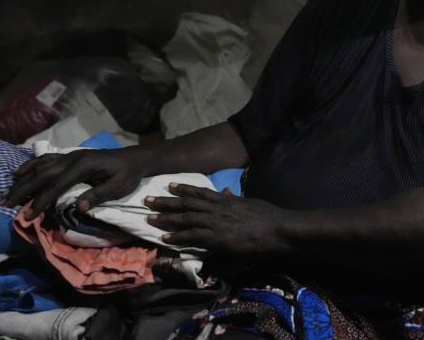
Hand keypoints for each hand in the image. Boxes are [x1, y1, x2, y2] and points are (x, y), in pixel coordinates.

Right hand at [2, 148, 145, 218]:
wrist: (134, 158)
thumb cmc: (128, 175)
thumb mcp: (118, 187)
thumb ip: (98, 195)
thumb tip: (78, 207)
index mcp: (83, 166)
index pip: (56, 185)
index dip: (41, 201)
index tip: (27, 215)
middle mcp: (72, 158)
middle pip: (42, 174)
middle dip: (22, 190)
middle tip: (4, 204)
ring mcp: (70, 156)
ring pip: (41, 167)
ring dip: (22, 179)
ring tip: (6, 192)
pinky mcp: (70, 157)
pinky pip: (46, 160)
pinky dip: (31, 165)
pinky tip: (19, 172)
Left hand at [146, 183, 288, 255]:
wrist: (276, 228)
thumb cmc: (267, 216)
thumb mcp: (249, 201)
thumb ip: (234, 197)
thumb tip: (226, 191)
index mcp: (225, 200)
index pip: (199, 192)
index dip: (183, 189)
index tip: (169, 185)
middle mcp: (217, 208)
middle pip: (187, 204)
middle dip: (166, 202)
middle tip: (147, 200)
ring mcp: (216, 223)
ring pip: (186, 219)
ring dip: (166, 218)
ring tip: (149, 217)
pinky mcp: (218, 238)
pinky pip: (193, 237)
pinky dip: (179, 236)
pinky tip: (166, 237)